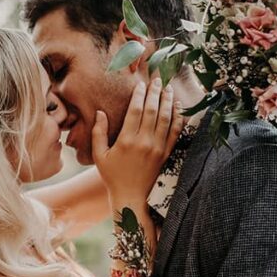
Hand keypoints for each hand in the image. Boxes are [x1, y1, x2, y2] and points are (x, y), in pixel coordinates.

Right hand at [92, 78, 183, 208]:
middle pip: (152, 110)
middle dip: (155, 93)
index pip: (135, 111)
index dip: (139, 95)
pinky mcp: (166, 154)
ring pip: (166, 119)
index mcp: (127, 140)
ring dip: (167, 101)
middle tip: (157, 79)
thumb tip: (100, 112)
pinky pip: (175, 132)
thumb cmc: (112, 176)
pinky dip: (178, 118)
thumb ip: (98, 132)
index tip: (141, 84)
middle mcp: (144, 142)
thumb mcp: (99, 155)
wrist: (130, 196)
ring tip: (168, 88)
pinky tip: (178, 107)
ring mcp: (157, 148)